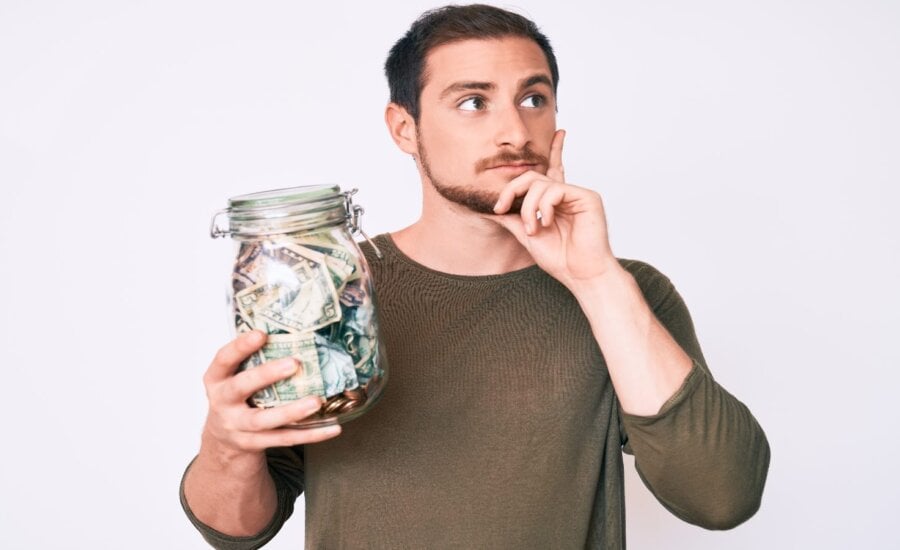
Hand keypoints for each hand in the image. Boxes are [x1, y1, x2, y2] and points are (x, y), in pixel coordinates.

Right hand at [200, 330, 340, 456]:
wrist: (223, 440)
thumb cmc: (237, 397)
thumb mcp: (235, 377)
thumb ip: (254, 359)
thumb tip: (296, 331)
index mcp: (216, 379)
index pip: (223, 359)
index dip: (240, 347)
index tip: (261, 334)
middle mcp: (223, 403)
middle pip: (241, 387)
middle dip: (266, 375)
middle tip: (293, 363)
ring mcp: (237, 426)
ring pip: (263, 420)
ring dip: (291, 411)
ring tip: (316, 401)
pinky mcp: (253, 444)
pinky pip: (284, 439)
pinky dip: (310, 434)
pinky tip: (332, 427)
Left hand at [492, 130, 619, 288]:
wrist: (580, 274)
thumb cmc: (559, 258)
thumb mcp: (526, 235)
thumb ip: (509, 219)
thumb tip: (486, 210)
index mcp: (556, 201)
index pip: (554, 169)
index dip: (557, 149)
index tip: (561, 132)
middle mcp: (567, 194)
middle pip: (533, 176)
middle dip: (511, 190)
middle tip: (500, 208)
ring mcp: (577, 194)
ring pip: (540, 184)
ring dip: (528, 207)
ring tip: (532, 229)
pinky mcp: (587, 197)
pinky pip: (556, 189)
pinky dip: (544, 206)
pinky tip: (545, 222)